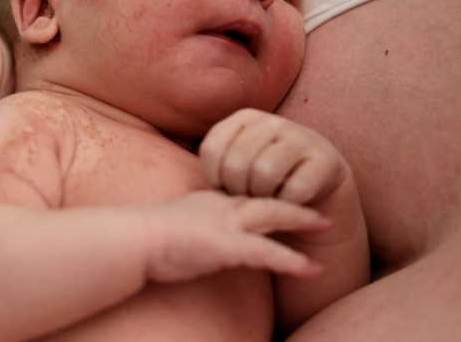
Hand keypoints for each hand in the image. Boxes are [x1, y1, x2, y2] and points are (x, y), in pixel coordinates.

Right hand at [143, 190, 328, 282]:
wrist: (133, 240)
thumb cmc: (146, 236)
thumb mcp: (177, 221)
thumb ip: (195, 221)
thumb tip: (199, 231)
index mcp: (212, 199)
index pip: (248, 192)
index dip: (271, 190)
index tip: (288, 191)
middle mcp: (223, 206)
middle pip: (267, 197)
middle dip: (295, 199)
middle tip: (319, 202)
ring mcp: (226, 224)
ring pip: (273, 216)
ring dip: (302, 221)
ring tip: (327, 225)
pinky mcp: (226, 246)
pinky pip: (266, 252)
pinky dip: (291, 260)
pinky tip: (310, 268)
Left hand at [199, 109, 346, 205]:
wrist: (317, 182)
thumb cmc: (264, 177)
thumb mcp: (236, 160)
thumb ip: (214, 160)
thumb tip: (177, 175)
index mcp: (244, 118)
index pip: (212, 149)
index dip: (214, 178)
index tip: (224, 187)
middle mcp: (271, 122)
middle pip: (237, 164)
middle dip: (238, 190)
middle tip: (247, 196)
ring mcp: (300, 137)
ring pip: (265, 174)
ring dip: (262, 197)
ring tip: (267, 197)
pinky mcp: (324, 160)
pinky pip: (294, 190)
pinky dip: (287, 203)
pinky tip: (289, 200)